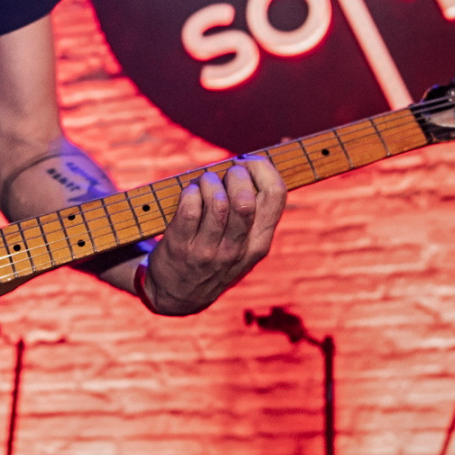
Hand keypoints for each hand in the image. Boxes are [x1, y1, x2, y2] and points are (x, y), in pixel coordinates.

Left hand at [141, 156, 284, 315]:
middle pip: (245, 199)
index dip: (263, 168)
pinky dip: (189, 193)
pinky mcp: (181, 248)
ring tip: (204, 183)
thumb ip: (255, 209)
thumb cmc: (215, 255)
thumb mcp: (244, 244)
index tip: (247, 162)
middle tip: (223, 174)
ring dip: (208, 182)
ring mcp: (209, 251)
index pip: (276, 194)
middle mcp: (238, 249)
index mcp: (260, 242)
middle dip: (234, 173)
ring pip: (217, 203)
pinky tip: (190, 194)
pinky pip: (189, 210)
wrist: (178, 295)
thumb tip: (262, 159)